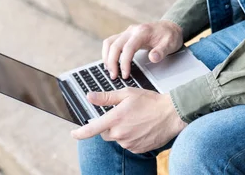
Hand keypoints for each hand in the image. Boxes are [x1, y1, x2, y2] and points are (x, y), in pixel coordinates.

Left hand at [71, 88, 186, 152]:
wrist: (170, 114)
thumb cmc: (150, 101)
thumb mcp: (127, 93)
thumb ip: (106, 97)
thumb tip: (90, 96)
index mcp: (115, 119)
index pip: (92, 129)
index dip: (80, 133)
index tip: (74, 134)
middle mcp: (120, 134)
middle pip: (105, 133)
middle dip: (109, 125)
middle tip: (122, 114)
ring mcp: (129, 143)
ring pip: (117, 138)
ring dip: (121, 131)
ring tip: (135, 119)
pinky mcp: (137, 150)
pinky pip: (128, 144)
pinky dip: (130, 137)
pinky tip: (140, 127)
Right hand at [102, 20, 182, 79]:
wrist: (170, 27)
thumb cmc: (170, 36)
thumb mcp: (170, 44)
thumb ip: (161, 51)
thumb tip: (153, 58)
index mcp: (142, 32)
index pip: (128, 48)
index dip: (124, 62)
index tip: (125, 75)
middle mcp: (132, 30)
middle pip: (114, 45)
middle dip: (112, 62)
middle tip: (114, 76)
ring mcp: (127, 32)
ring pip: (109, 42)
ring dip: (107, 57)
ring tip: (110, 71)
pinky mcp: (125, 35)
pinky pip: (111, 42)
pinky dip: (108, 53)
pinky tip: (110, 63)